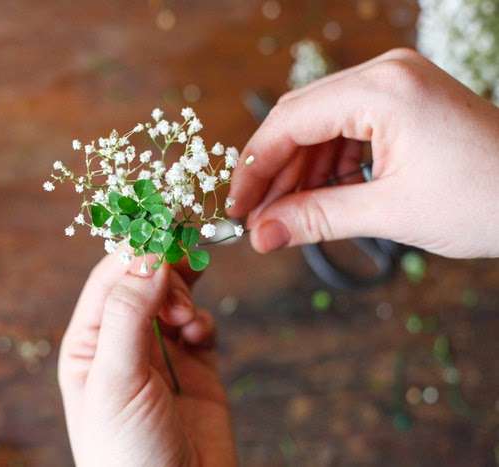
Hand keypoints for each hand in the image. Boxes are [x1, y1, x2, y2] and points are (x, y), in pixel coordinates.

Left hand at [58, 252, 236, 466]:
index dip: (135, 249)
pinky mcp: (196, 369)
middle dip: (164, 269)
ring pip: (173, 298)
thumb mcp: (117, 380)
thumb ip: (129, 315)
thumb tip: (148, 258)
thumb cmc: (127, 454)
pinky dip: (202, 320)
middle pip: (143, 282)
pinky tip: (199, 334)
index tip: (164, 226)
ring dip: (184, 294)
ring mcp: (160, 355)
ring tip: (186, 316)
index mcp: (89, 343)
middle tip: (185, 266)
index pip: (110, 279)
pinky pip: (199, 324)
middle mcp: (122, 343)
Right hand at [228, 48, 498, 258]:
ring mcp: (396, 85)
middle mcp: (385, 74)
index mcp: (382, 89)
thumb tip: (260, 236)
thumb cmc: (486, 200)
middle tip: (257, 217)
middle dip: (275, 171)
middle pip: (301, 118)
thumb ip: (315, 219)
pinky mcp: (404, 102)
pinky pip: (347, 129)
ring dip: (299, 172)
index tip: (237, 207)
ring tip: (286, 216)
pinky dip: (327, 166)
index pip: (291, 121)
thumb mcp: (390, 213)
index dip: (256, 167)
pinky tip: (317, 197)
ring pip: (321, 125)